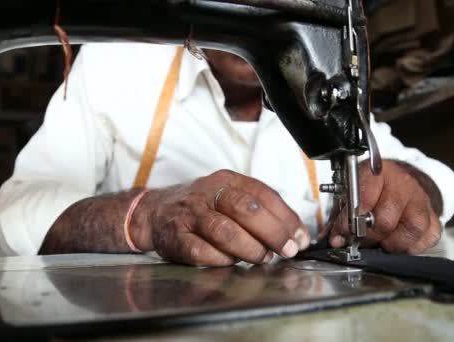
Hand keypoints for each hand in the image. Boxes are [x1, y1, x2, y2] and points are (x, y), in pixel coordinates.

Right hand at [137, 170, 310, 265]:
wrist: (154, 211)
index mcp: (226, 180)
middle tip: (287, 250)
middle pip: (245, 209)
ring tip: (263, 258)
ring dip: (250, 248)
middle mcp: (208, 194)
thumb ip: (257, 209)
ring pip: (224, 230)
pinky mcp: (176, 237)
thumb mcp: (227, 195)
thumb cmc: (201, 207)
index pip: (263, 194)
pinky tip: (232, 262)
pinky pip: (201, 251)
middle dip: (272, 232)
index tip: (300, 237)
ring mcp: (190, 215)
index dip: (286, 217)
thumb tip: (293, 233)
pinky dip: (221, 259)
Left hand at [321, 160, 441, 254]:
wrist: (400, 178)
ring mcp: (421, 200)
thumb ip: (343, 213)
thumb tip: (337, 240)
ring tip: (381, 243)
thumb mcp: (352, 189)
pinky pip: (428, 238)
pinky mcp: (433, 216)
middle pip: (386, 220)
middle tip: (360, 241)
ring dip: (392, 243)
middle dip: (369, 237)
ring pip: (412, 230)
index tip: (341, 234)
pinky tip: (400, 242)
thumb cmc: (372, 186)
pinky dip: (412, 246)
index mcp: (378, 173)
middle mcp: (403, 184)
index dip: (350, 221)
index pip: (364, 197)